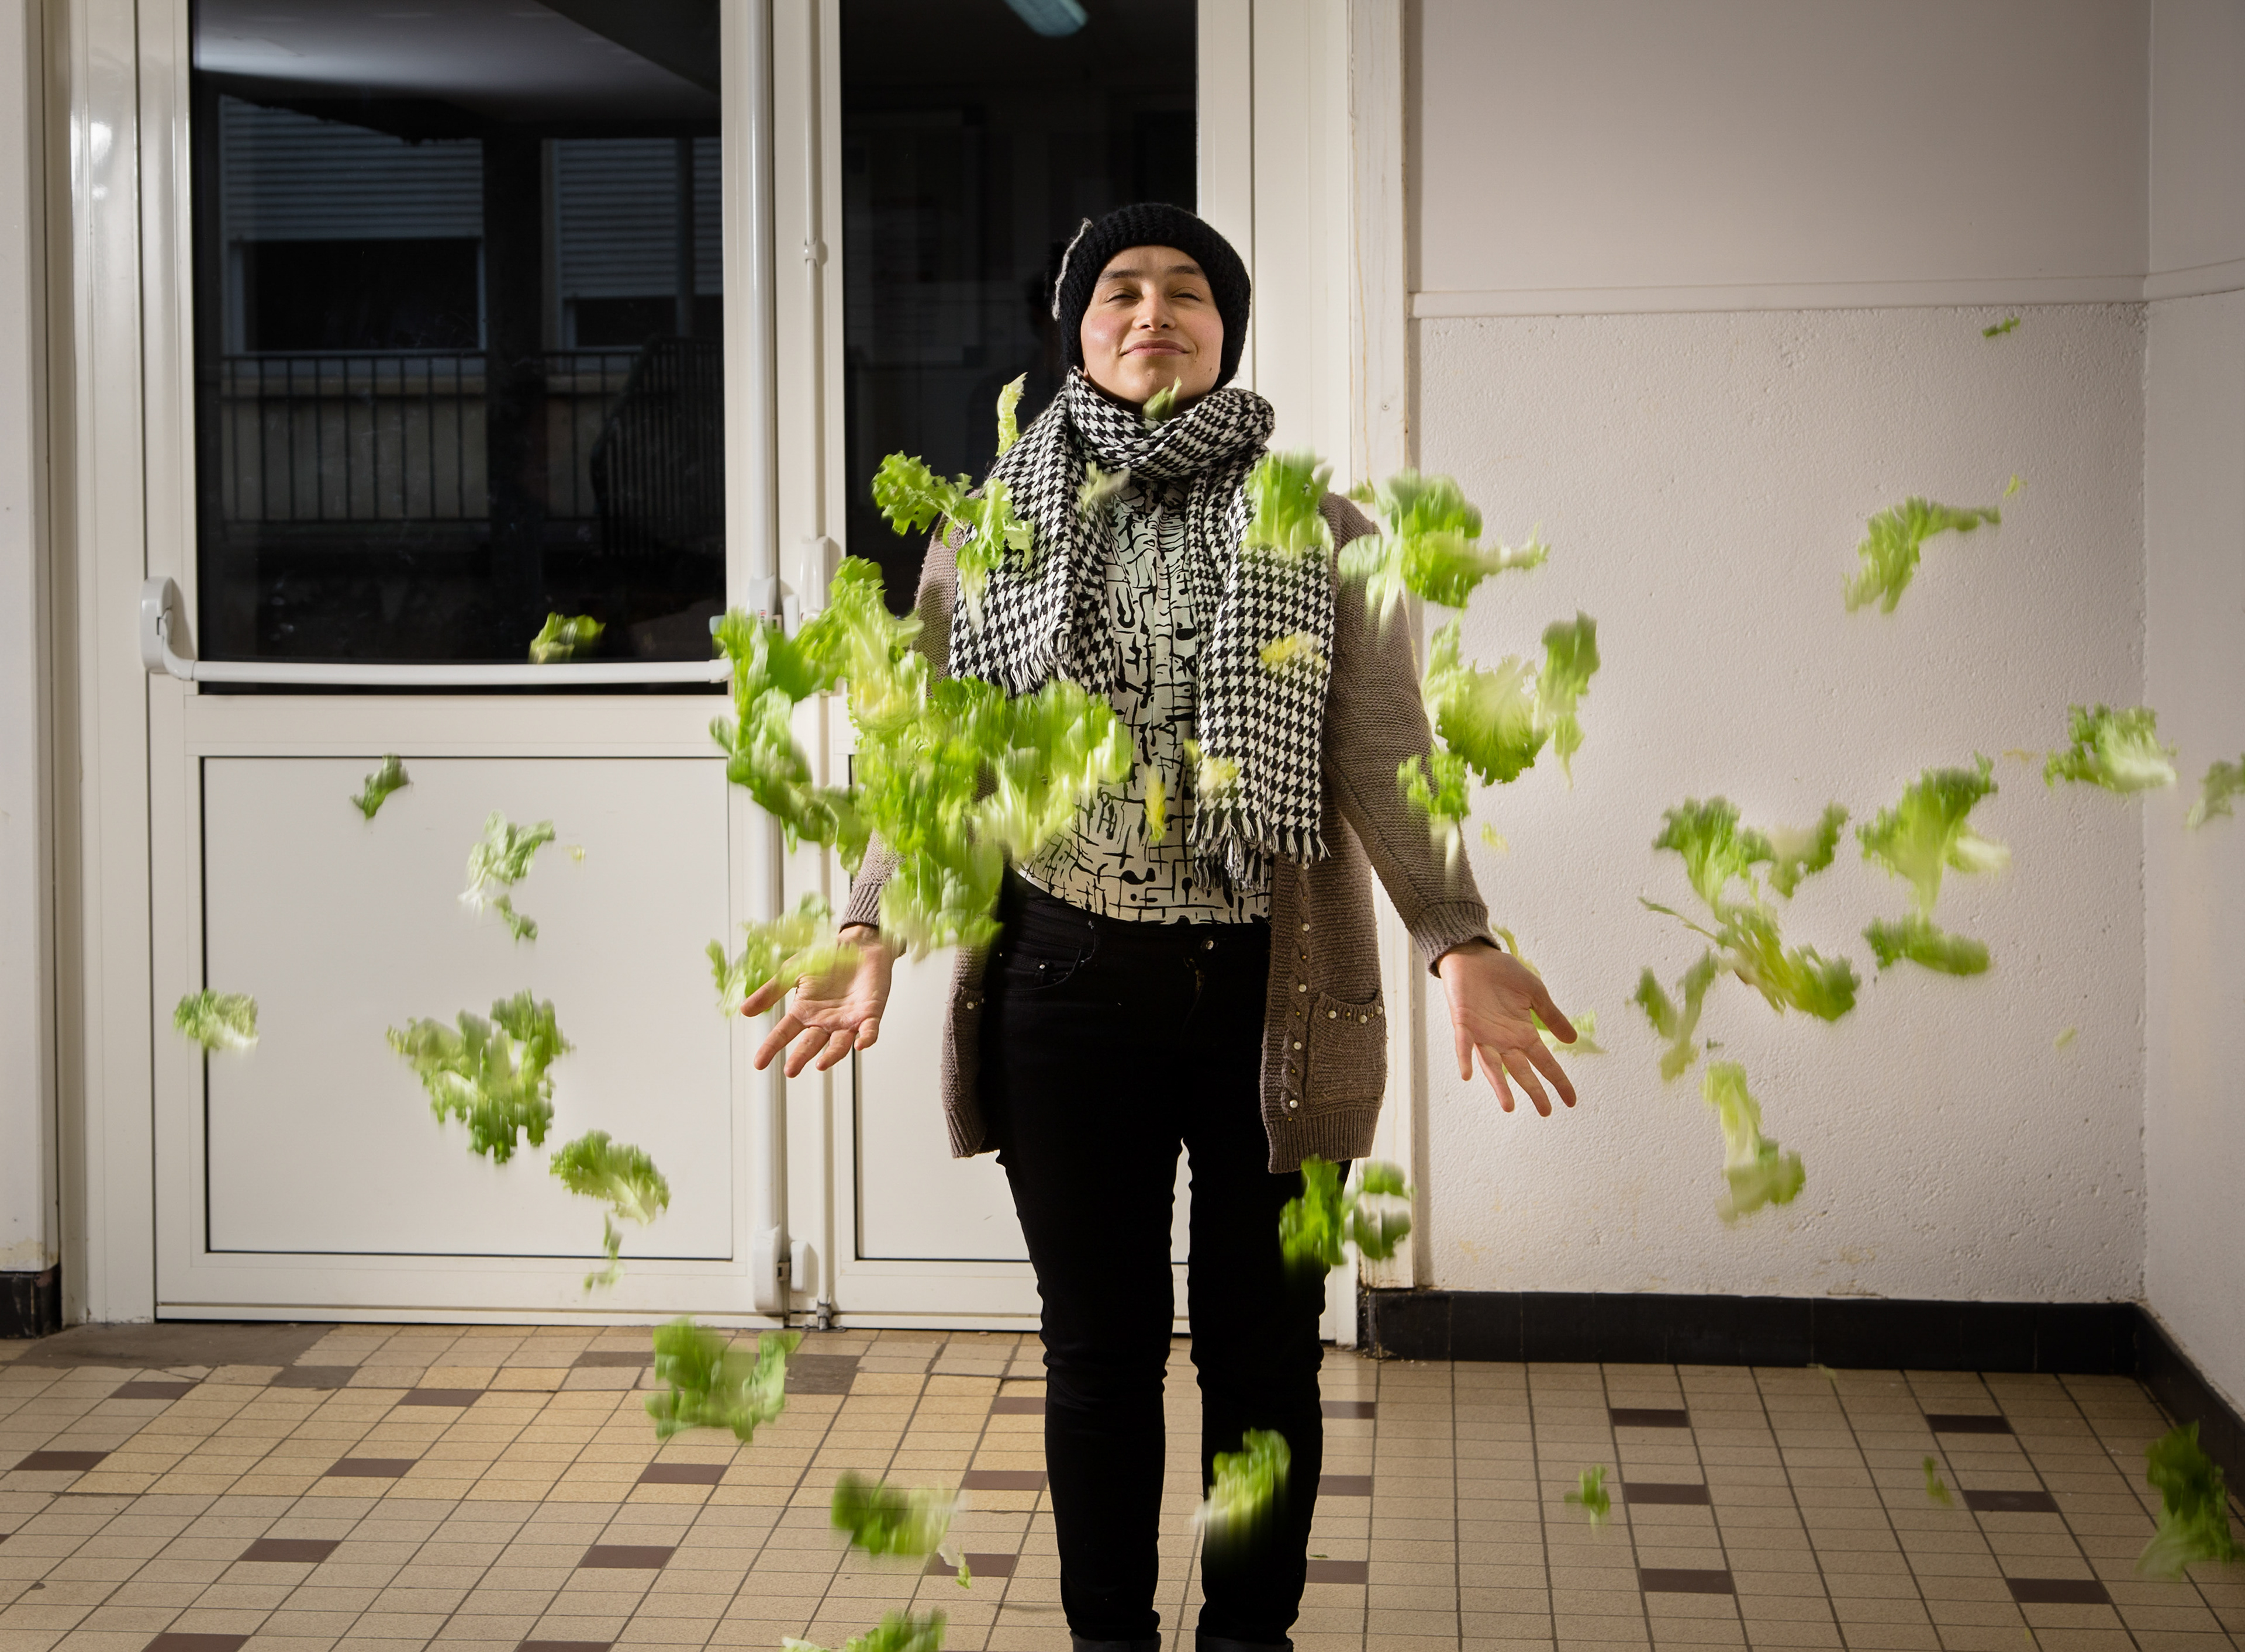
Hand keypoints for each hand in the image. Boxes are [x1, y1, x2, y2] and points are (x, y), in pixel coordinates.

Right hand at [744, 925, 894, 1077]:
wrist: (858, 944)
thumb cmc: (828, 957)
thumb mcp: (794, 972)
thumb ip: (771, 991)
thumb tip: (744, 1010)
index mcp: (805, 1012)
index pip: (784, 1033)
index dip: (771, 1048)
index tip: (758, 1063)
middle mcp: (825, 1021)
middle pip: (810, 1044)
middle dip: (801, 1057)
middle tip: (791, 1070)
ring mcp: (848, 1020)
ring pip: (839, 1044)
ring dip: (832, 1055)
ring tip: (821, 1065)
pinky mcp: (870, 1013)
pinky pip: (869, 1030)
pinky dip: (867, 1038)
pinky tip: (861, 1044)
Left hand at [1437, 940, 1578, 1116]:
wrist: (1474, 956)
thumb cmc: (1503, 974)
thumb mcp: (1535, 993)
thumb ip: (1551, 1017)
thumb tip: (1572, 1040)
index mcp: (1523, 1033)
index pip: (1545, 1062)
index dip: (1558, 1081)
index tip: (1571, 1101)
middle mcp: (1504, 1040)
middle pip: (1521, 1071)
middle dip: (1534, 1091)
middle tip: (1545, 1111)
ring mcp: (1483, 1035)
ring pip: (1493, 1066)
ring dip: (1499, 1085)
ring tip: (1509, 1106)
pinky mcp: (1464, 1024)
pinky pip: (1464, 1045)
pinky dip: (1465, 1059)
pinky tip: (1467, 1074)